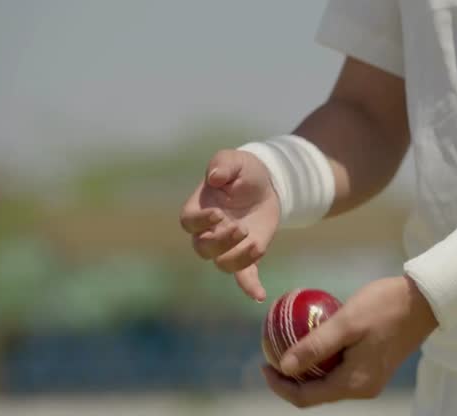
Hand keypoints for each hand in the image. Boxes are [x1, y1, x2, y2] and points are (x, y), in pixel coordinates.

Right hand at [179, 149, 279, 300]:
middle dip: (220, 241)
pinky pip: (244, 276)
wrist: (268, 184)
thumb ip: (223, 164)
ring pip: (221, 263)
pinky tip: (259, 295)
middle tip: (240, 228)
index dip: (201, 222)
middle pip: (202, 248)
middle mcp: (209, 231)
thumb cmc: (244, 171)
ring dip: (237, 258)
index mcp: (200, 208)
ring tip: (255, 244)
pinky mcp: (247, 254)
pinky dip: (249, 286)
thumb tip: (214, 177)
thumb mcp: (235, 161)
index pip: (188, 222)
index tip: (218, 213)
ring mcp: (228, 245)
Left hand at [262, 275, 437, 407]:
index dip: (280, 386)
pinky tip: (314, 339)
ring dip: (306, 368)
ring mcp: (370, 378)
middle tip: (272, 353)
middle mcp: (362, 387)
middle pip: (316, 393)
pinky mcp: (374, 366)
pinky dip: (323, 360)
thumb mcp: (347, 322)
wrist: (424, 301)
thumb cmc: (385, 307)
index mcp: (354, 383)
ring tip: (288, 345)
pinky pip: (340, 370)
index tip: (264, 364)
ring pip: (328, 382)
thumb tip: (285, 367)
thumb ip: (315, 346)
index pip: (306, 397)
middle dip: (290, 378)